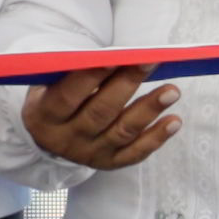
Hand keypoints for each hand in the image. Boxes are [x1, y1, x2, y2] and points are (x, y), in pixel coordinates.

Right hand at [19, 65, 178, 171]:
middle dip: (127, 85)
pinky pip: (135, 153)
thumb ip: (71, 71)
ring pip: (122, 132)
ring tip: (172, 91)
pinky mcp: (110, 163)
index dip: (91, 77)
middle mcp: (66, 140)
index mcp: (44, 116)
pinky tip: (174, 121)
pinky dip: (157, 138)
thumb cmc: (55, 96)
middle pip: (100, 113)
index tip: (116, 57)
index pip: (68, 96)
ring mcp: (89, 154)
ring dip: (149, 110)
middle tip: (151, 62)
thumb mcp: (50, 83)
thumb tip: (114, 56)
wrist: (50, 135)